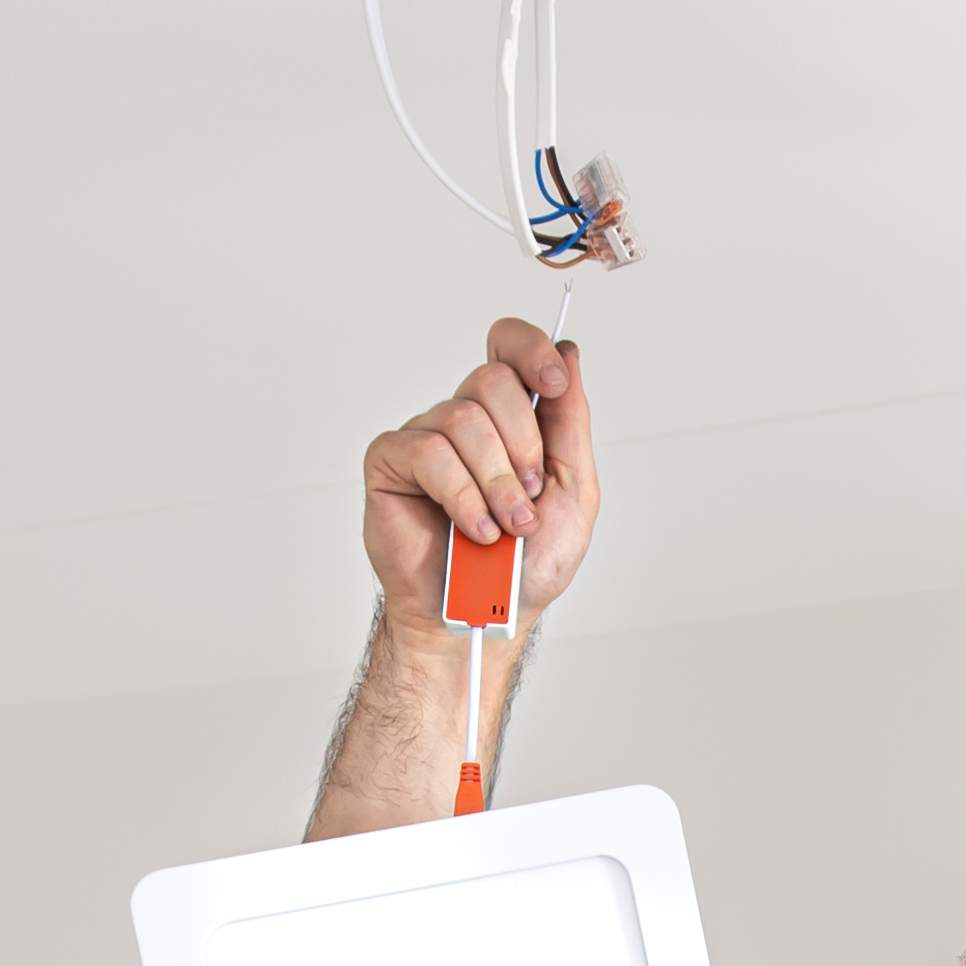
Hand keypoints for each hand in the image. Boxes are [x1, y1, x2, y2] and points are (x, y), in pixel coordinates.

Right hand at [360, 319, 601, 637]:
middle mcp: (466, 421)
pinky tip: (473, 529)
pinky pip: (428, 452)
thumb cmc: (526, 566)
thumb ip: (571, 424)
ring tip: (503, 528)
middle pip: (492, 379)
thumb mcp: (573, 494)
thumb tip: (568, 354)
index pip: (510, 348)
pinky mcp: (391, 462)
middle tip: (530, 495)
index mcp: (510, 420)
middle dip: (523, 444)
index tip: (554, 382)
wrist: (485, 618)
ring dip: (495, 483)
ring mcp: (426, 437)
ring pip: (463, 419)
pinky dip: (461, 495)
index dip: (531, 350)